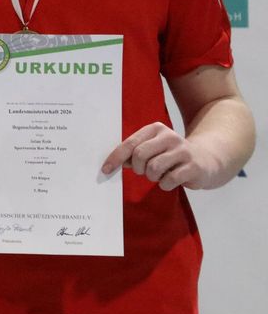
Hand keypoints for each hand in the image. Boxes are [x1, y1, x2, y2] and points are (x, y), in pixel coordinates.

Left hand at [102, 121, 219, 190]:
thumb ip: (134, 154)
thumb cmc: (170, 156)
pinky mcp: (193, 166)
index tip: (106, 170)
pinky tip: (172, 180)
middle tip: (145, 172)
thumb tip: (114, 164)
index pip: (130, 143)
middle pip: (140, 155)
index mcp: (155, 129)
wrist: (206, 160)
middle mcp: (169, 137)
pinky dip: (165, 184)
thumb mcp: (152, 149)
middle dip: (138, 168)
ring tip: (161, 175)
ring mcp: (183, 151)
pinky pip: (169, 180)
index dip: (116, 158)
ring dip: (153, 177)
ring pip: (153, 168)